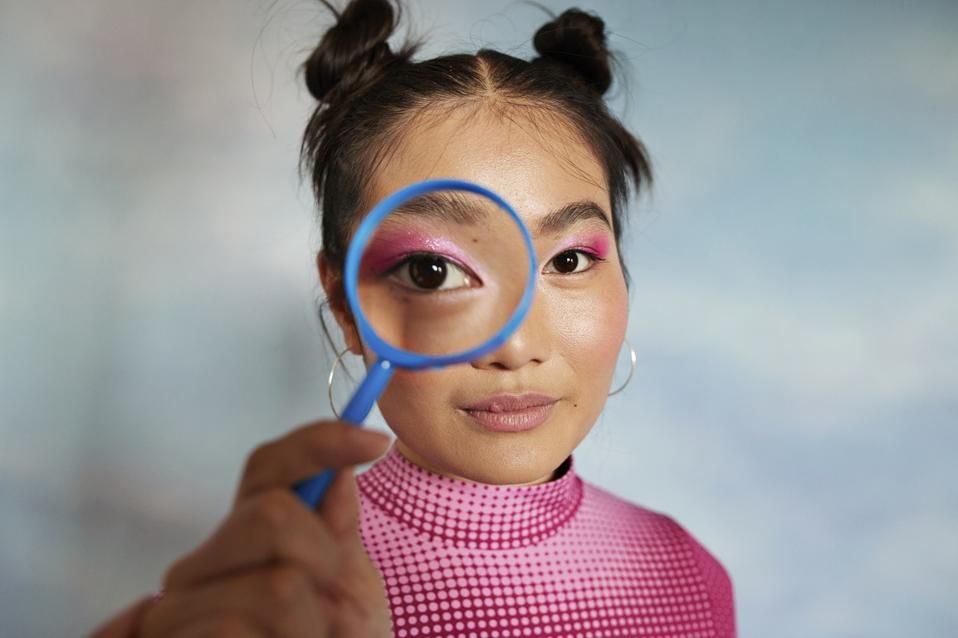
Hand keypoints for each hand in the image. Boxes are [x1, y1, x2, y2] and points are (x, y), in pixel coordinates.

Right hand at [92, 420, 393, 637]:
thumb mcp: (348, 594)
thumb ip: (337, 533)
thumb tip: (339, 470)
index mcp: (244, 539)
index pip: (267, 467)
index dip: (320, 443)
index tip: (375, 441)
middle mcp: (201, 566)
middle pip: (270, 514)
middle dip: (327, 558)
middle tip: (338, 608)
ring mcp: (177, 609)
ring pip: (278, 584)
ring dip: (318, 625)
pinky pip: (243, 631)